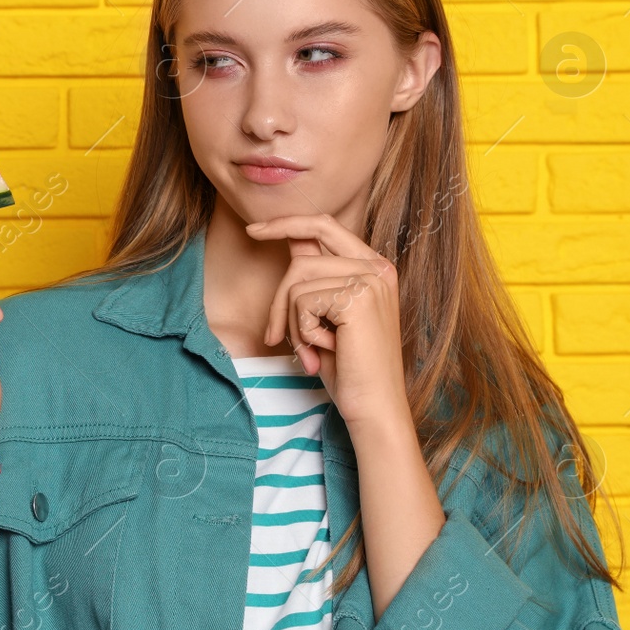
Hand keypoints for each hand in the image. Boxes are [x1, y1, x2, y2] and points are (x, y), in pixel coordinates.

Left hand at [245, 214, 409, 432]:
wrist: (374, 406)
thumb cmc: (348, 367)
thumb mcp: (327, 314)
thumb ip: (314, 278)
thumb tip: (287, 239)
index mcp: (374, 266)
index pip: (323, 226)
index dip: (285, 224)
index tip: (253, 229)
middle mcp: (377, 267)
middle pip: (301, 259)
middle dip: (279, 301)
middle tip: (275, 337)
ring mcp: (370, 279)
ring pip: (296, 283)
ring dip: (292, 323)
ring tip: (312, 350)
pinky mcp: (358, 297)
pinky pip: (301, 302)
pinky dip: (302, 332)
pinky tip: (324, 351)